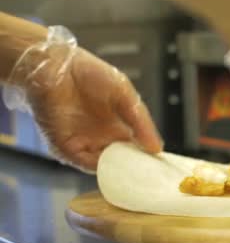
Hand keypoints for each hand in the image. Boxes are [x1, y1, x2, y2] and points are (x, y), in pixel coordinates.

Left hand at [6, 29, 161, 172]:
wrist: (56, 67)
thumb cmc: (89, 73)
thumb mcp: (126, 96)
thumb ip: (141, 122)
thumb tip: (157, 148)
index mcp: (118, 126)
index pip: (136, 149)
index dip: (147, 158)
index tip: (159, 166)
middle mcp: (101, 138)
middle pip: (121, 162)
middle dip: (133, 169)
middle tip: (148, 175)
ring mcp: (84, 143)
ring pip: (104, 166)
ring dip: (117, 170)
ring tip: (132, 172)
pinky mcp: (66, 147)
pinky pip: (84, 163)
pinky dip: (98, 168)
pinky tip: (111, 166)